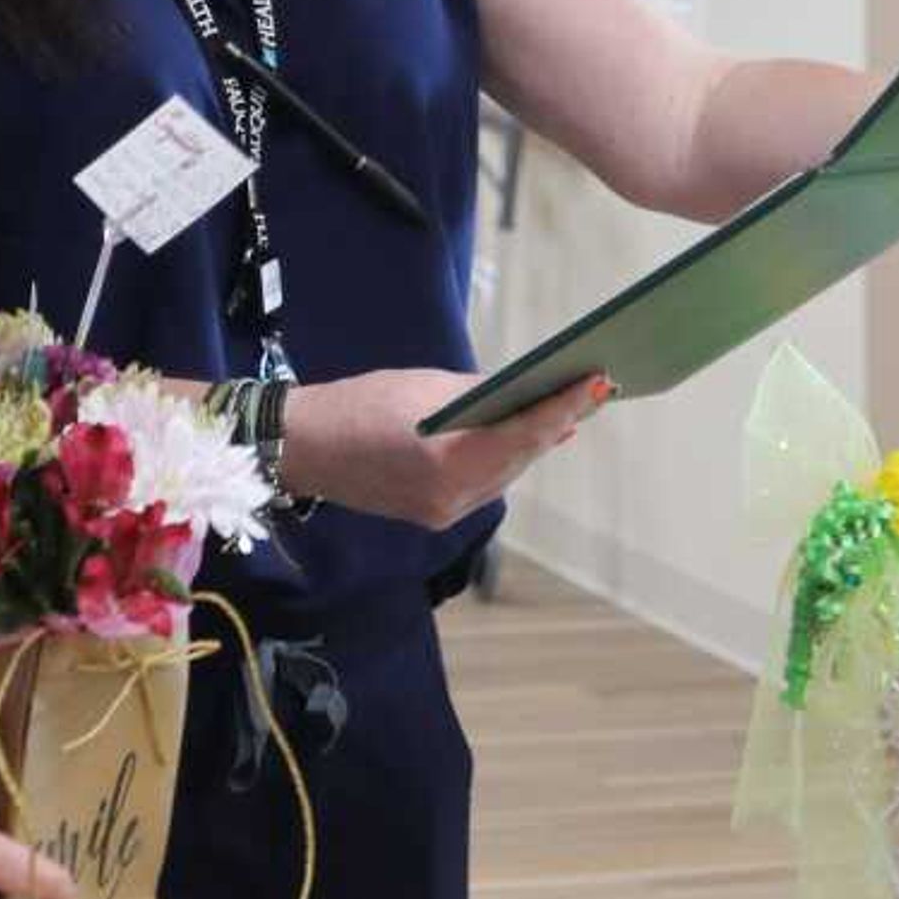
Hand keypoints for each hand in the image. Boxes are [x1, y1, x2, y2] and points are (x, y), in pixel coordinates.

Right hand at [281, 365, 608, 530]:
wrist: (301, 450)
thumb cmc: (357, 406)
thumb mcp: (422, 387)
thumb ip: (477, 394)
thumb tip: (522, 392)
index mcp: (447, 460)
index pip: (523, 433)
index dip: (564, 407)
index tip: (598, 382)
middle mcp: (452, 497)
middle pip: (520, 458)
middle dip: (555, 423)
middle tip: (593, 390)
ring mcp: (443, 512)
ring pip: (505, 474)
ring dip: (534, 443)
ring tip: (568, 410)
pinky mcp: (434, 516)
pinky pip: (484, 485)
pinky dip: (505, 459)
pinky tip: (524, 439)